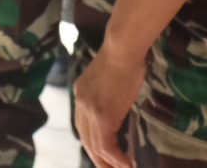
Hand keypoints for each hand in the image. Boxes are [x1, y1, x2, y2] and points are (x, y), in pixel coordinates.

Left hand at [74, 40, 143, 167]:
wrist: (123, 49)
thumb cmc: (124, 57)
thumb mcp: (110, 78)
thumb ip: (107, 93)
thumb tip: (117, 104)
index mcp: (80, 93)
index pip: (83, 125)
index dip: (93, 142)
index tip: (104, 153)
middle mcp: (80, 104)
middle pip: (85, 139)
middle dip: (98, 158)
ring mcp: (89, 111)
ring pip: (95, 146)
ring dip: (109, 162)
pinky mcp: (102, 117)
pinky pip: (106, 146)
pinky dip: (116, 158)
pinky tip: (127, 163)